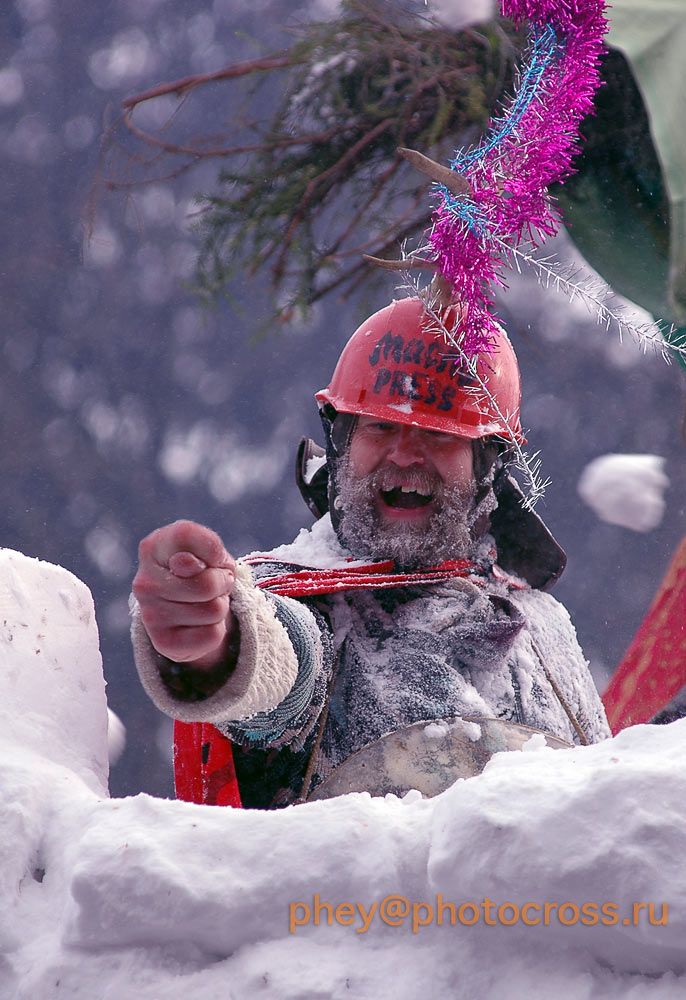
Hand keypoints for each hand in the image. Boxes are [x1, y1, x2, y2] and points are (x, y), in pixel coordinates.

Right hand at [133, 520, 236, 669]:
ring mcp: (150, 614)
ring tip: (205, 603)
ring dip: (220, 607)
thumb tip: (185, 563)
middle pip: (208, 584)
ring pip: (214, 611)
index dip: (211, 547)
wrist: (188, 609)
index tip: (213, 557)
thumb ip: (204, 549)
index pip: (186, 535)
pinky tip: (199, 623)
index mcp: (154, 547)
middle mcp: (144, 581)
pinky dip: (216, 631)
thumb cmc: (203, 570)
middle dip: (222, 584)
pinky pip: (211, 635)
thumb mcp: (210, 552)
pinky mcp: (162, 643)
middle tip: (213, 586)